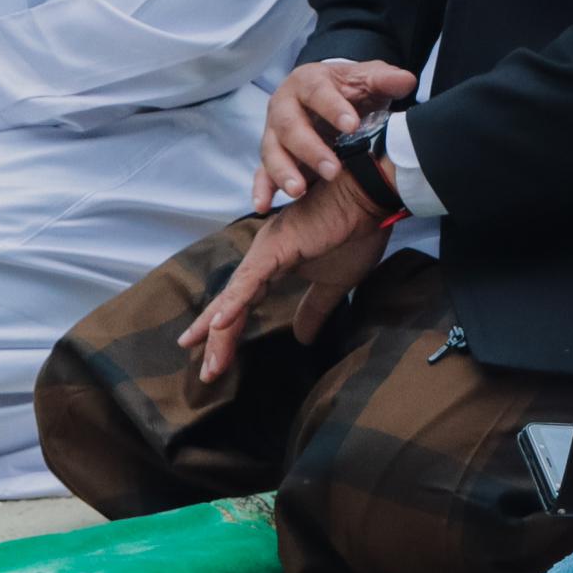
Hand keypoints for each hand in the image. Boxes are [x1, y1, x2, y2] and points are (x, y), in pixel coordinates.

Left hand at [177, 184, 388, 383]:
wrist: (366, 198)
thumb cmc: (353, 232)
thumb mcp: (334, 284)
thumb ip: (314, 310)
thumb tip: (303, 338)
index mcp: (272, 265)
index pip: (243, 305)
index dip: (229, 334)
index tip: (217, 362)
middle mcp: (261, 259)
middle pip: (231, 306)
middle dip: (216, 341)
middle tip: (206, 373)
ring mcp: (265, 253)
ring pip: (235, 298)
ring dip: (219, 331)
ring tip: (207, 360)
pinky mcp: (276, 249)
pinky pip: (250, 281)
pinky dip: (234, 303)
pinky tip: (218, 325)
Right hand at [253, 58, 418, 213]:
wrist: (332, 96)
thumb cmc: (350, 89)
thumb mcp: (368, 80)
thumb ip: (385, 80)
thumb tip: (406, 81)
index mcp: (308, 82)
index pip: (317, 92)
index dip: (332, 107)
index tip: (352, 125)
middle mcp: (284, 106)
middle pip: (289, 125)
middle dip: (310, 148)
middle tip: (333, 169)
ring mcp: (274, 132)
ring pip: (272, 151)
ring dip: (284, 171)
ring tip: (299, 190)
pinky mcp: (271, 156)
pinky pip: (261, 173)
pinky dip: (261, 189)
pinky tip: (263, 207)